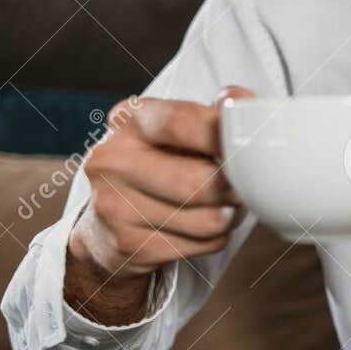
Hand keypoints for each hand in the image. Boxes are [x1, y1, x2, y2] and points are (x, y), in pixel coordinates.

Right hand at [65, 86, 253, 322]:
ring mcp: (115, 206)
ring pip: (208, 220)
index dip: (225, 137)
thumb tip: (242, 103)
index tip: (249, 148)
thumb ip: (212, 113)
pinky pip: (202, 245)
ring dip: (231, 216)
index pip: (183, 123)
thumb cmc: (153, 164)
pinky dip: (215, 238)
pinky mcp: (128, 246)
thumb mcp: (173, 128)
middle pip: (198, 181)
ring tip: (226, 206)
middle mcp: (112, 160)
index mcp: (128, 119)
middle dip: (235, 188)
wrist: (101, 226)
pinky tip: (202, 227)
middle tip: (246, 186)